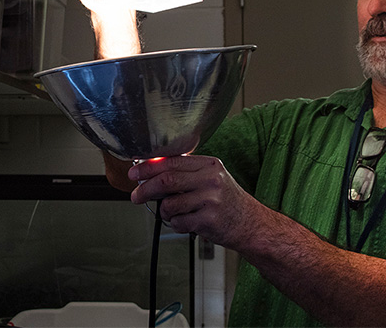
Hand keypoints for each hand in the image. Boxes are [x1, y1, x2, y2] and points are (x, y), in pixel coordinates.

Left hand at [129, 155, 264, 248]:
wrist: (251, 224)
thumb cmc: (227, 201)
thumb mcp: (211, 178)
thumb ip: (186, 173)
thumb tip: (151, 173)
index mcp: (209, 164)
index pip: (172, 161)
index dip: (149, 167)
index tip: (135, 173)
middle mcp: (211, 179)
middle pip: (167, 180)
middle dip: (145, 189)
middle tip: (136, 196)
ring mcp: (211, 200)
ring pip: (169, 204)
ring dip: (164, 211)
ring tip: (174, 213)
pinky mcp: (209, 220)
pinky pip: (178, 222)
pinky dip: (176, 224)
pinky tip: (187, 222)